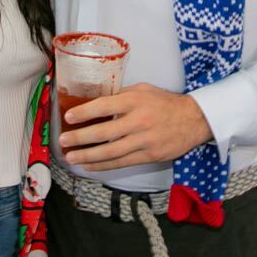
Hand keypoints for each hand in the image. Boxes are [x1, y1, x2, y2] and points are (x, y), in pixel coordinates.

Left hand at [58, 83, 213, 171]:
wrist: (193, 120)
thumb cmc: (164, 103)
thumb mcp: (143, 90)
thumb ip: (120, 95)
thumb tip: (95, 102)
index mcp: (134, 101)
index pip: (103, 106)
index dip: (83, 113)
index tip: (68, 117)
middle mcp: (138, 121)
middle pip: (103, 132)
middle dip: (80, 138)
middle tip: (63, 141)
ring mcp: (144, 141)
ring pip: (110, 152)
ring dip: (87, 156)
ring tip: (71, 157)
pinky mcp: (149, 156)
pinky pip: (121, 163)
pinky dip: (103, 166)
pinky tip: (89, 166)